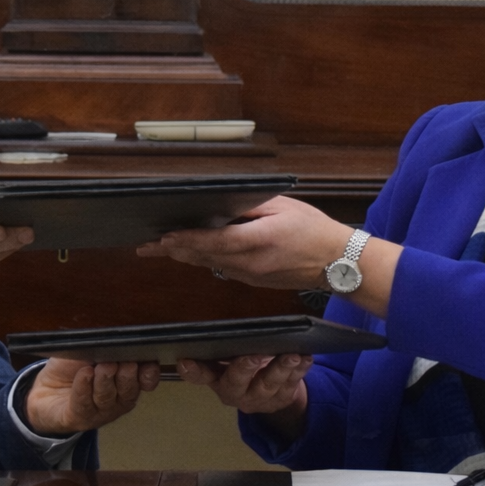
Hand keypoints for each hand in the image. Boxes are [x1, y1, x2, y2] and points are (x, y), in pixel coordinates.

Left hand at [25, 358, 161, 434]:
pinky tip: (85, 375)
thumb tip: (119, 334)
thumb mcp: (92, 350)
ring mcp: (100, 411)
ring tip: (101, 367)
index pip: (147, 380)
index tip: (147, 361)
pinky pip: (84, 404)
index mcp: (127, 381)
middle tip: (122, 361)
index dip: (149, 373)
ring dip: (105, 380)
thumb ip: (108, 345)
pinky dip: (84, 387)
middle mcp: (118, 399)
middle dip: (127, 375)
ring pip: (107, 397)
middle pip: (129, 390)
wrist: (46, 390)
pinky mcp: (79, 418)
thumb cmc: (73, 368)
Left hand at [135, 195, 351, 289]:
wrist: (337, 263)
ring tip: (158, 251)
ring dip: (184, 257)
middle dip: (175, 250)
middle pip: (205, 257)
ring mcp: (251, 275)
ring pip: (210, 265)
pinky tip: (188, 254)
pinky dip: (202, 260)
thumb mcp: (284, 207)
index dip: (189, 239)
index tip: (166, 236)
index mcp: (260, 241)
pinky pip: (222, 269)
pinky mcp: (253, 281)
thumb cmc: (314, 230)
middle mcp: (251, 263)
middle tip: (147, 246)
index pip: (216, 241)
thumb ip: (251, 206)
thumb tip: (223, 204)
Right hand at [178, 353, 311, 441]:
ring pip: (268, 385)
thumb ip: (222, 346)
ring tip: (291, 355)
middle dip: (244, 369)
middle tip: (253, 355)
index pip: (200, 376)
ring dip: (280, 369)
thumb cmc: (244, 367)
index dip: (193, 370)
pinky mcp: (281, 400)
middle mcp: (235, 393)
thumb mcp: (228, 358)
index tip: (185, 360)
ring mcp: (259, 399)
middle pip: (236, 383)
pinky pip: (291, 385)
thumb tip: (218, 324)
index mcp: (216, 379)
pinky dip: (300, 371)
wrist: (268, 393)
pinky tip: (306, 359)